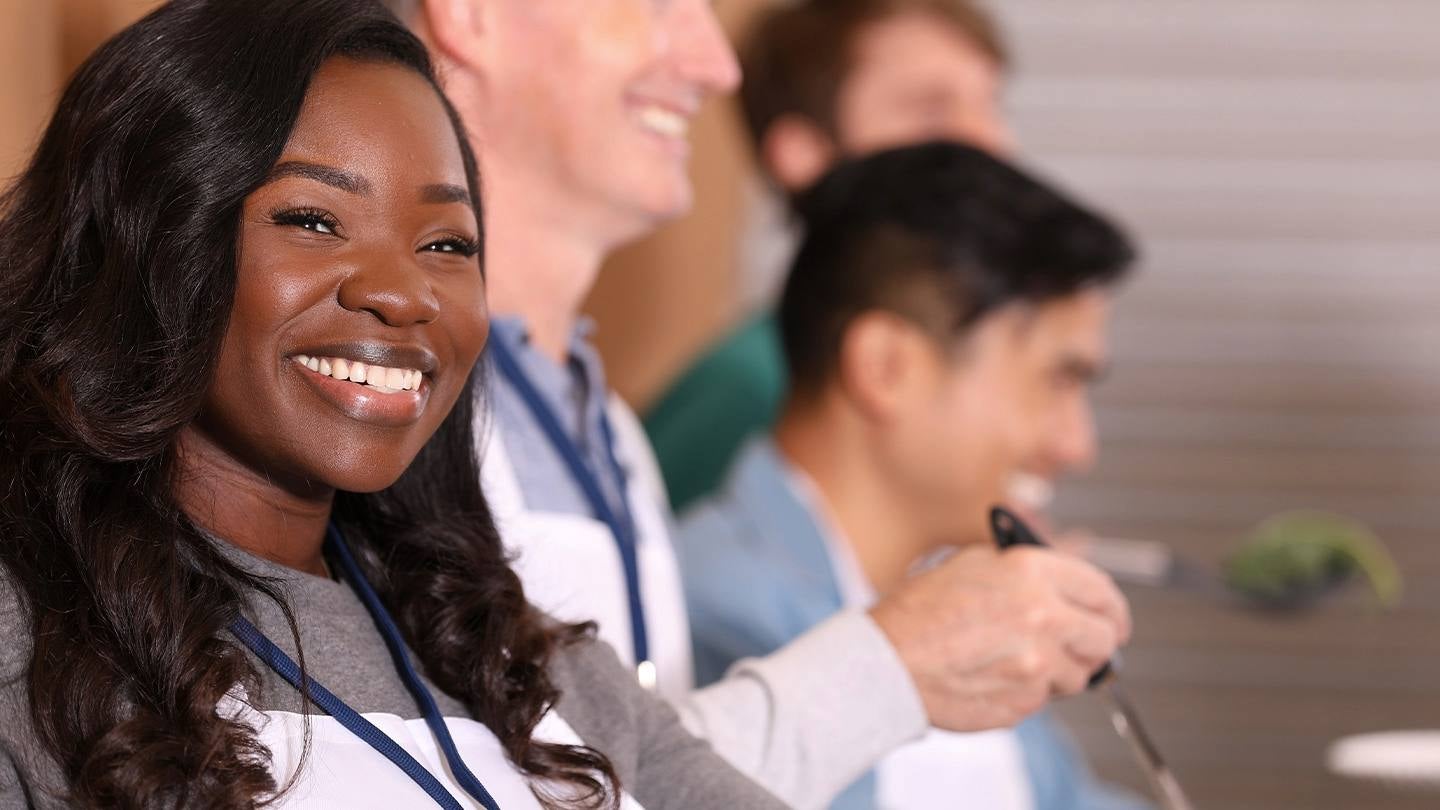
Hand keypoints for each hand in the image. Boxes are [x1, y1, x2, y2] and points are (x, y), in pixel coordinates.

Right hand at [869, 543, 1130, 730]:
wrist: (888, 661)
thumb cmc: (919, 613)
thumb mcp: (971, 563)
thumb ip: (1023, 569)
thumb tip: (1060, 582)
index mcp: (1032, 573)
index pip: (1101, 590)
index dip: (1111, 608)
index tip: (1112, 618)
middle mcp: (1043, 616)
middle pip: (1104, 638)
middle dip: (1095, 643)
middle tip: (1080, 646)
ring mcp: (1038, 664)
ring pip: (1078, 675)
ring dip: (1059, 671)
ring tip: (1018, 660)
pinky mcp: (1026, 701)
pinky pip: (1044, 699)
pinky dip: (1029, 692)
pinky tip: (996, 677)